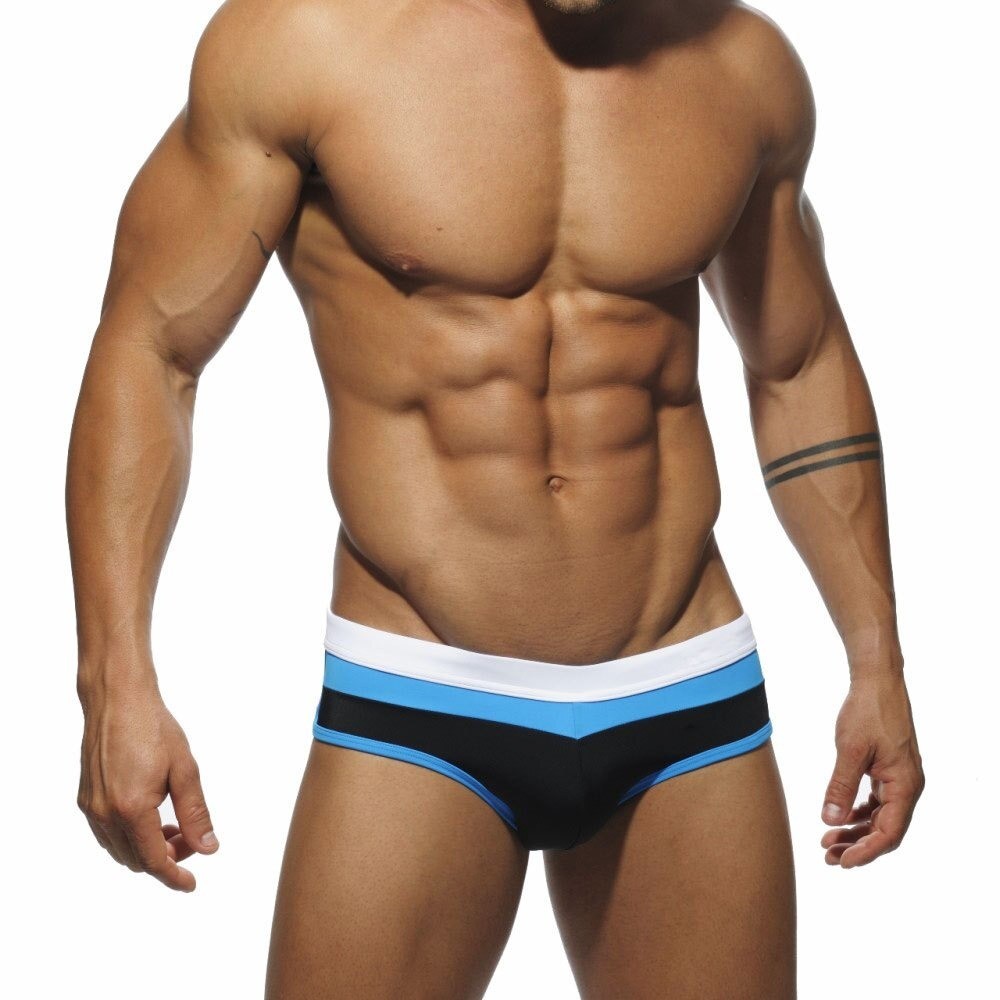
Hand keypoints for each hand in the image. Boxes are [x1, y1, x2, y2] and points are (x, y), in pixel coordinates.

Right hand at [78, 678, 218, 890]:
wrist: (118, 700)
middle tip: (192, 842)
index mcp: (132, 808)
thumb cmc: (154, 728)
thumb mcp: (185, 770)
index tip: (191, 884)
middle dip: (166, 859)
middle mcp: (106, 814)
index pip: (154, 861)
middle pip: (136, 859)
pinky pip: (108, 833)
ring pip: (120, 849)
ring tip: (175, 829)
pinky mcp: (86, 798)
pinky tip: (152, 818)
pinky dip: (131, 836)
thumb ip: (196, 813)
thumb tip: (208, 848)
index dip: (174, 876)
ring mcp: (92, 807)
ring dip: (147, 849)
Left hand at [819, 671, 923, 867]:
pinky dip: (859, 813)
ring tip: (828, 841)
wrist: (877, 681)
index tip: (841, 862)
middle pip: (885, 830)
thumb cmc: (867, 711)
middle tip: (828, 857)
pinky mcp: (889, 769)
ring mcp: (899, 778)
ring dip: (856, 831)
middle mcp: (907, 786)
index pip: (889, 833)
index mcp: (905, 786)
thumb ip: (841, 787)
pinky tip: (840, 818)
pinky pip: (877, 801)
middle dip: (857, 845)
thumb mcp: (850, 750)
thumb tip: (830, 820)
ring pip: (880, 817)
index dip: (865, 852)